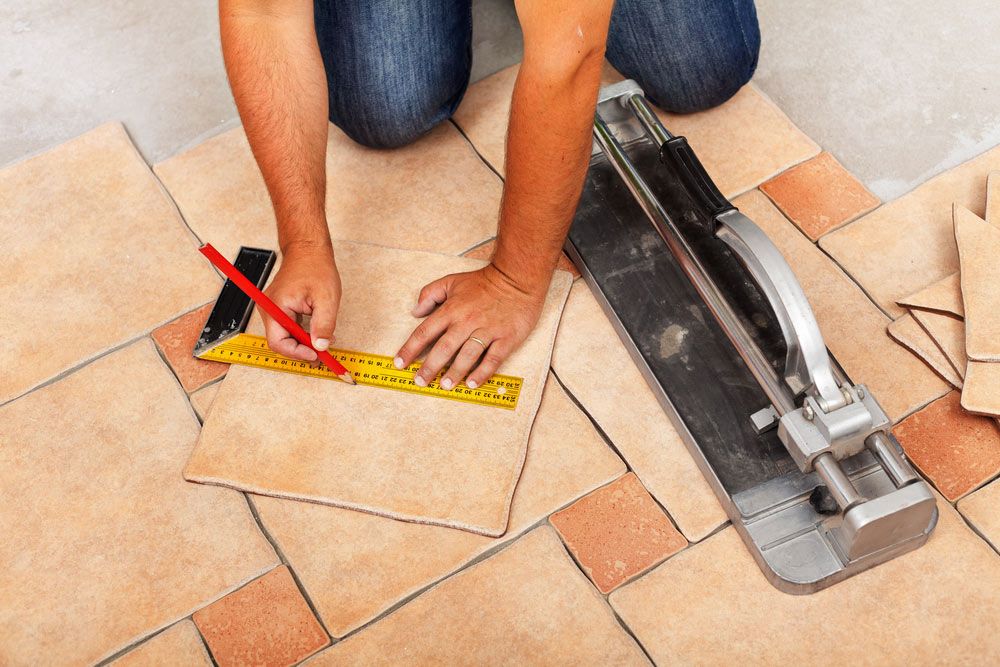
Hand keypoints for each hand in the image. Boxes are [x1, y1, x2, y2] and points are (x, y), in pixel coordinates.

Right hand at [263, 244, 341, 360]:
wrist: (309, 250)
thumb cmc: (315, 267)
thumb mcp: (326, 299)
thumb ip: (323, 325)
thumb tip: (321, 347)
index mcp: (276, 306)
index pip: (279, 342)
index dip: (298, 353)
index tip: (316, 355)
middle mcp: (269, 309)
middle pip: (281, 342)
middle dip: (302, 350)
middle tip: (323, 354)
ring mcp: (272, 309)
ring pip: (285, 337)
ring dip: (304, 342)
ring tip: (323, 341)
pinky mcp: (279, 308)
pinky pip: (287, 328)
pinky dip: (302, 333)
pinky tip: (316, 332)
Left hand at [395, 264, 547, 389]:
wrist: (517, 279)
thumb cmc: (484, 282)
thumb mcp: (452, 281)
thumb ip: (430, 293)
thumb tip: (415, 311)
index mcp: (452, 309)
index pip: (425, 332)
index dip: (410, 349)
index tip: (400, 363)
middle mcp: (467, 321)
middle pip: (444, 348)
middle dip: (430, 367)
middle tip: (420, 381)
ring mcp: (487, 330)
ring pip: (467, 355)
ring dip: (455, 372)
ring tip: (445, 385)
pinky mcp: (506, 338)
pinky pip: (493, 359)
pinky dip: (483, 372)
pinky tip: (473, 383)